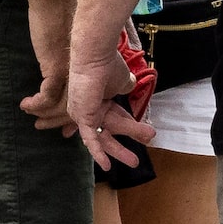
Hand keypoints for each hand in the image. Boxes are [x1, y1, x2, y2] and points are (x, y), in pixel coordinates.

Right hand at [17, 0, 76, 129]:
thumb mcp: (78, 40)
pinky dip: (36, 104)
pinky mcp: (57, 70)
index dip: (73, 116)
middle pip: (73, 109)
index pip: (87, 102)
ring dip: (43, 114)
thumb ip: (81, 57)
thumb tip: (78, 70)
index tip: (63, 126)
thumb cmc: (65, 16)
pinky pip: (47, 97)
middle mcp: (87, 77)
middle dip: (56, 121)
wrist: (57, 0)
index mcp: (94, 71)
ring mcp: (73, 75)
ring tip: (30, 113)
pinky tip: (26, 104)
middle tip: (41, 126)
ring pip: (59, 106)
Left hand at [65, 32, 154, 168]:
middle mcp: (92, 108)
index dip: (127, 126)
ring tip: (134, 161)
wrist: (93, 57)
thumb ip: (125, 85)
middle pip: (110, 131)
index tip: (140, 133)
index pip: (116, 116)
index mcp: (102, 98)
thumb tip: (130, 85)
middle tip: (134, 160)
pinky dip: (98, 153)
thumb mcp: (121, 79)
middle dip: (121, 146)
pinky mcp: (82, 118)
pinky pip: (90, 139)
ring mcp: (86, 114)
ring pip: (105, 137)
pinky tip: (107, 166)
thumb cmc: (107, 64)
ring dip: (118, 150)